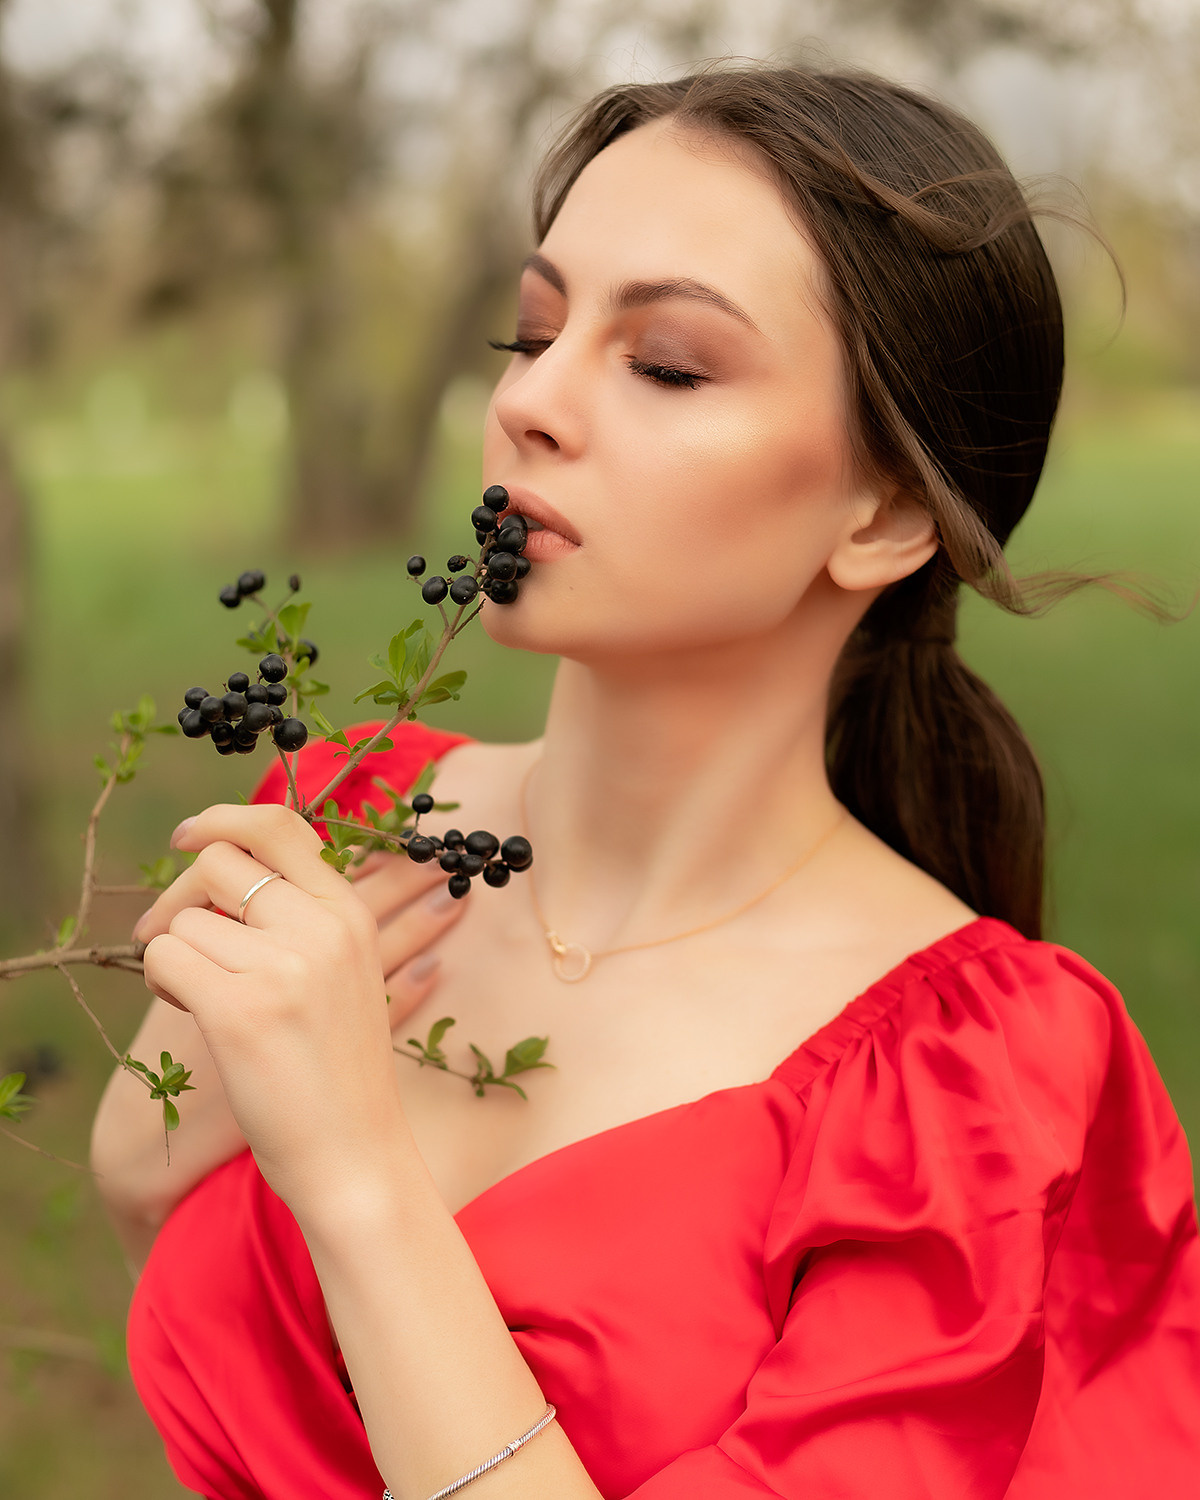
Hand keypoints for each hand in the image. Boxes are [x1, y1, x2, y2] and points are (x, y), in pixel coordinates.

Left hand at [132, 804, 466, 1210]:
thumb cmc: (339, 1071)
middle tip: (163, 934)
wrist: (356, 1155)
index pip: (280, 825)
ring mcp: (285, 966)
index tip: (188, 836)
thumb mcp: (349, 974)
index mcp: (349, 914)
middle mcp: (322, 927)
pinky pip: (166, 959)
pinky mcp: (242, 1010)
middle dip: (175, 895)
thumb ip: (306, 918)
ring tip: (198, 998)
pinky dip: (159, 981)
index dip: (222, 818)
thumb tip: (228, 865)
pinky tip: (188, 1012)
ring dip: (170, 955)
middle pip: (217, 863)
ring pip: (183, 920)